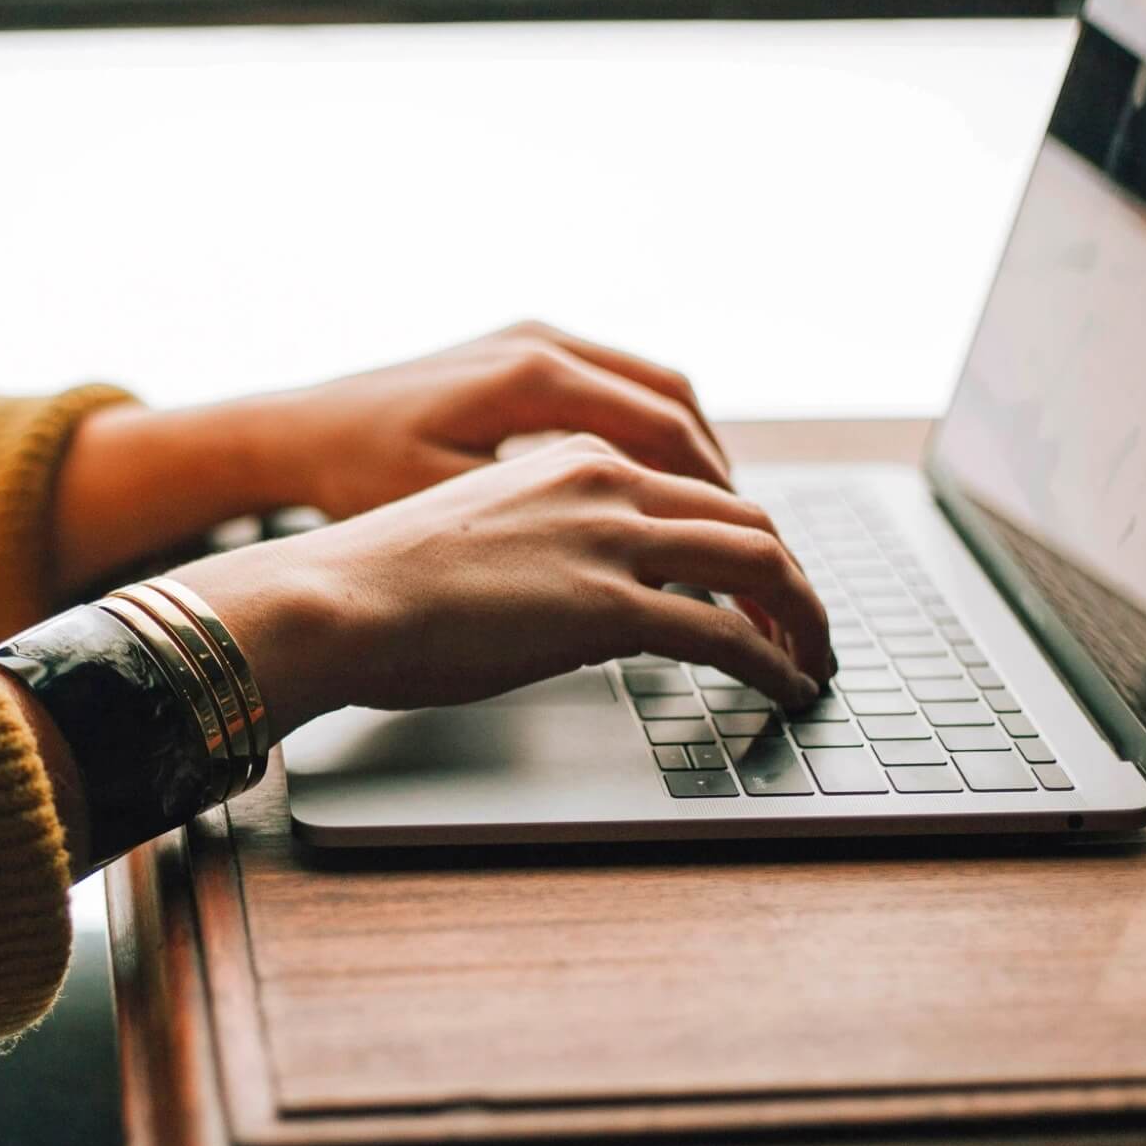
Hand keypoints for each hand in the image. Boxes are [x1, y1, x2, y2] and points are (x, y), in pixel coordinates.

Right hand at [171, 434, 831, 740]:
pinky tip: (785, 688)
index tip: (760, 586)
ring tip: (813, 662)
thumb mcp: (481, 534)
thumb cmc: (378, 581)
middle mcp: (605, 480)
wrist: (332, 596)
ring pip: (759, 563)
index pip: (695, 488)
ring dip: (803, 618)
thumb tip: (582, 603)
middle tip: (808, 628)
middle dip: (793, 579)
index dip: (744, 541)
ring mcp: (610, 539)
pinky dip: (774, 662)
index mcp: (573, 457)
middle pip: (746, 519)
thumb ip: (548, 546)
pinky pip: (727, 634)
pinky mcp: (607, 606)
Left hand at [243, 321, 729, 519]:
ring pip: (651, 387)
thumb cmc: (357, 477)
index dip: (715, 496)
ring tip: (714, 518)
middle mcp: (541, 342)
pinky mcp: (517, 351)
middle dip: (717, 475)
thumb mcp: (453, 511)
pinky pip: (614, 384)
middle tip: (748, 540)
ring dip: (689, 450)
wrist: (294, 432)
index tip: (743, 548)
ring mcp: (531, 338)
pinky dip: (648, 432)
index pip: (664, 431)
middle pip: (673, 402)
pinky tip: (653, 485)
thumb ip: (549, 528)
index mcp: (533, 377)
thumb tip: (642, 568)